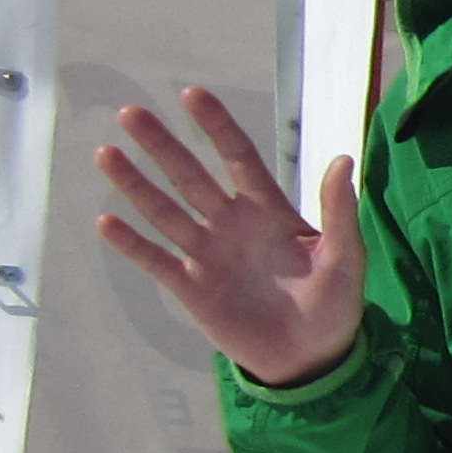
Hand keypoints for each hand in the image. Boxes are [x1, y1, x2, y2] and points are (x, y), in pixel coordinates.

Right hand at [95, 89, 366, 387]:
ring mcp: (208, 255)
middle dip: (162, 146)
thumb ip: (339, 211)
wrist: (312, 358)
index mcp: (269, 211)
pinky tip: (106, 221)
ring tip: (105, 154)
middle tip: (130, 113)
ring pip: (166, 212)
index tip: (192, 94)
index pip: (238, 158)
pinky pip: (157, 261)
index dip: (216, 127)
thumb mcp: (346, 256)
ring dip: (135, 185)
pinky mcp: (192, 289)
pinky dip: (132, 244)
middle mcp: (231, 225)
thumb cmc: (334, 304)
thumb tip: (343, 159)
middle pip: (191, 177)